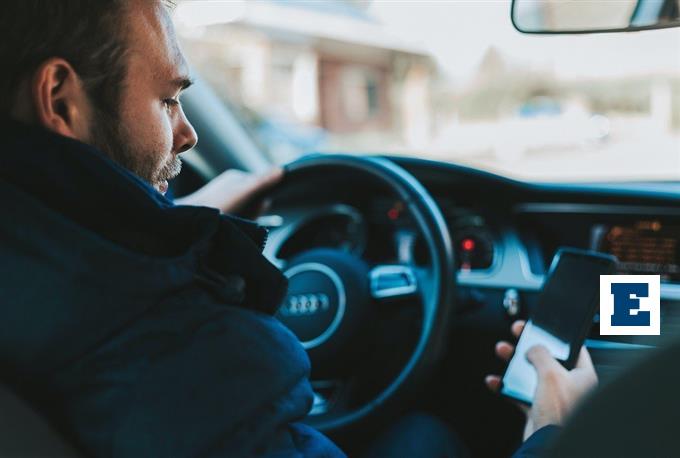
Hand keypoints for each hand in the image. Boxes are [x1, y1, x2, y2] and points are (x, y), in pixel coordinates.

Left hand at [176, 168, 282, 217]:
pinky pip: (235, 217)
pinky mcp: (217, 211)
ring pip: (244, 211)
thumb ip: (262, 181)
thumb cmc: (216, 205)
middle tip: (242, 217)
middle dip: (253, 211)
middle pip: (254, 200)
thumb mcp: (243, 193)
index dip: (263, 200)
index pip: (261, 186)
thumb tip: (281, 170)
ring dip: (244, 219)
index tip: (257, 208)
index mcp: (236, 178)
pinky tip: (228, 224)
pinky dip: (235, 223)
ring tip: (233, 221)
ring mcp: (223, 199)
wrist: (187, 221)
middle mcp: (229, 186)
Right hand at [485, 320, 597, 440]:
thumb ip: (541, 354)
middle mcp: (570, 387)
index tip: (543, 327)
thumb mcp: (550, 373)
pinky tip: (496, 381)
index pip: (573, 349)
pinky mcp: (538, 409)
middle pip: (547, 359)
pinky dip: (506, 386)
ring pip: (531, 373)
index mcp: (583, 376)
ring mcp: (553, 398)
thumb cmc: (558, 413)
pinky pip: (519, 393)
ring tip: (502, 351)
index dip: (557, 336)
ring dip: (514, 363)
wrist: (546, 443)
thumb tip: (533, 348)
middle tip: (518, 333)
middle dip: (529, 346)